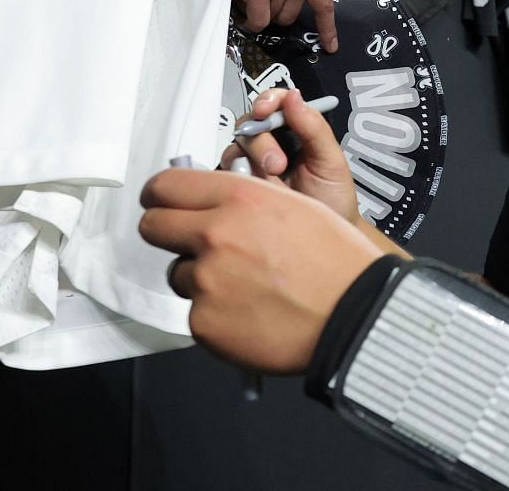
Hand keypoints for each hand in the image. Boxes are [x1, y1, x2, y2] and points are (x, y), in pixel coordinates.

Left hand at [139, 168, 381, 373]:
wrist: (355, 314)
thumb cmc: (336, 261)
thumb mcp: (295, 204)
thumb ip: (245, 199)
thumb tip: (212, 203)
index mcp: (239, 198)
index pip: (165, 185)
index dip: (160, 194)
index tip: (162, 202)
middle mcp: (215, 234)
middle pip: (153, 226)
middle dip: (168, 232)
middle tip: (193, 243)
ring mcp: (207, 281)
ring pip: (179, 273)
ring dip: (201, 277)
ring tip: (244, 286)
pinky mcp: (204, 322)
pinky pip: (195, 312)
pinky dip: (216, 314)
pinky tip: (250, 312)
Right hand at [227, 88, 360, 224]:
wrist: (324, 240)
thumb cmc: (333, 197)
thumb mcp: (330, 161)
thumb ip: (314, 128)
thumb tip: (294, 94)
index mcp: (295, 129)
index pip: (276, 103)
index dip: (267, 100)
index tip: (265, 109)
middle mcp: (272, 141)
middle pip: (251, 123)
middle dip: (261, 139)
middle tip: (278, 165)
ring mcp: (254, 163)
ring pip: (236, 146)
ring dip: (249, 158)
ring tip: (271, 179)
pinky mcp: (240, 185)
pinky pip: (226, 172)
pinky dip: (233, 176)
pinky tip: (251, 188)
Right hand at [233, 0, 339, 48]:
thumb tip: (289, 0)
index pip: (323, 3)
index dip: (327, 28)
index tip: (331, 46)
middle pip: (291, 15)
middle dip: (277, 9)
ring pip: (272, 17)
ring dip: (261, 8)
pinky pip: (258, 20)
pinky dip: (251, 20)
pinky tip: (246, 9)